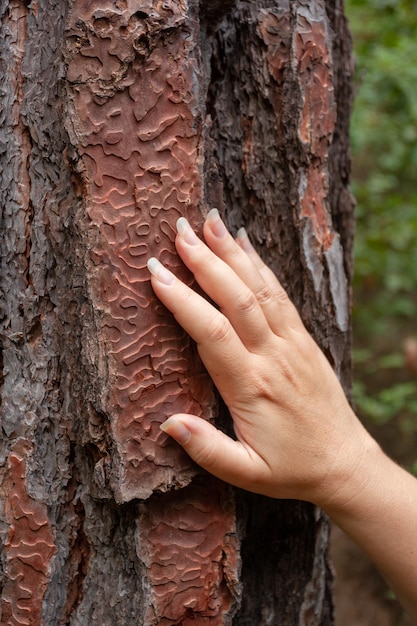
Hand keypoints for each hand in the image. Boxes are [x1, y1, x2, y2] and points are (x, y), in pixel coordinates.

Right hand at [147, 209, 373, 507]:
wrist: (346, 463)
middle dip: (206, 260)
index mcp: (252, 387)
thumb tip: (167, 423)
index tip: (156, 273)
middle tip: (179, 229)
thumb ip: (207, 449)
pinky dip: (261, 266)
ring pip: (260, 288)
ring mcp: (292, 343)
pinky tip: (246, 244)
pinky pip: (281, 295)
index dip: (182, 300)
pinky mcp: (304, 339)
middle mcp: (273, 357)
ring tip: (210, 220)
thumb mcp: (247, 473)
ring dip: (233, 252)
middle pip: (236, 298)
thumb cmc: (292, 469)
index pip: (212, 333)